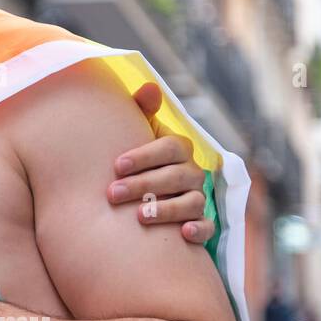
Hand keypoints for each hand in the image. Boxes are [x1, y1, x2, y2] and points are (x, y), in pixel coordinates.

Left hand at [111, 82, 213, 244]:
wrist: (139, 195)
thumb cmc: (136, 160)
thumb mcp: (137, 134)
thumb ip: (142, 111)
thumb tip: (149, 87)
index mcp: (178, 149)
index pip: (171, 147)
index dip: (145, 155)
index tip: (116, 165)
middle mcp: (192, 172)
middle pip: (177, 175)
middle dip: (144, 184)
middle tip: (113, 194)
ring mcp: (198, 198)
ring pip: (193, 202)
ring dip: (166, 209)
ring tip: (139, 217)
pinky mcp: (201, 223)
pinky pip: (208, 227)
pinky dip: (199, 230)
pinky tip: (183, 233)